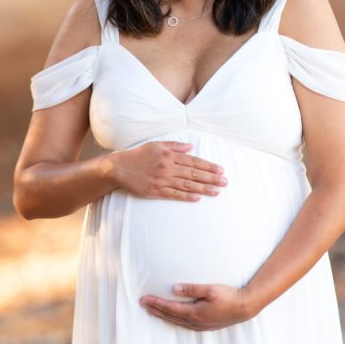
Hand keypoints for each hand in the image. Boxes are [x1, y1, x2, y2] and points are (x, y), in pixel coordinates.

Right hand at [110, 141, 227, 201]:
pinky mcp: (156, 191)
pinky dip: (187, 196)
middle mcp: (167, 168)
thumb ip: (175, 146)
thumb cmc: (139, 155)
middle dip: (211, 178)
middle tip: (225, 182)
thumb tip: (191, 146)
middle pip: (193, 174)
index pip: (193, 161)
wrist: (119, 167)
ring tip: (217, 191)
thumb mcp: (157, 145)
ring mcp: (162, 180)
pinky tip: (198, 198)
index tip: (221, 170)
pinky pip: (174, 194)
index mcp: (169, 156)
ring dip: (203, 189)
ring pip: (187, 185)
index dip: (208, 166)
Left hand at [139, 283, 253, 330]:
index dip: (156, 303)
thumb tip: (175, 289)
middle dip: (155, 310)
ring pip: (175, 321)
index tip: (144, 299)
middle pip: (169, 316)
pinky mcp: (204, 326)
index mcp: (194, 312)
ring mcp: (199, 325)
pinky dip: (173, 320)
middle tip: (142, 304)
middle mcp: (194, 321)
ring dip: (162, 316)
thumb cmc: (228, 296)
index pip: (169, 308)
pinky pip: (183, 324)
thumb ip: (191, 289)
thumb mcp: (210, 289)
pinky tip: (171, 318)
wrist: (244, 307)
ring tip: (152, 311)